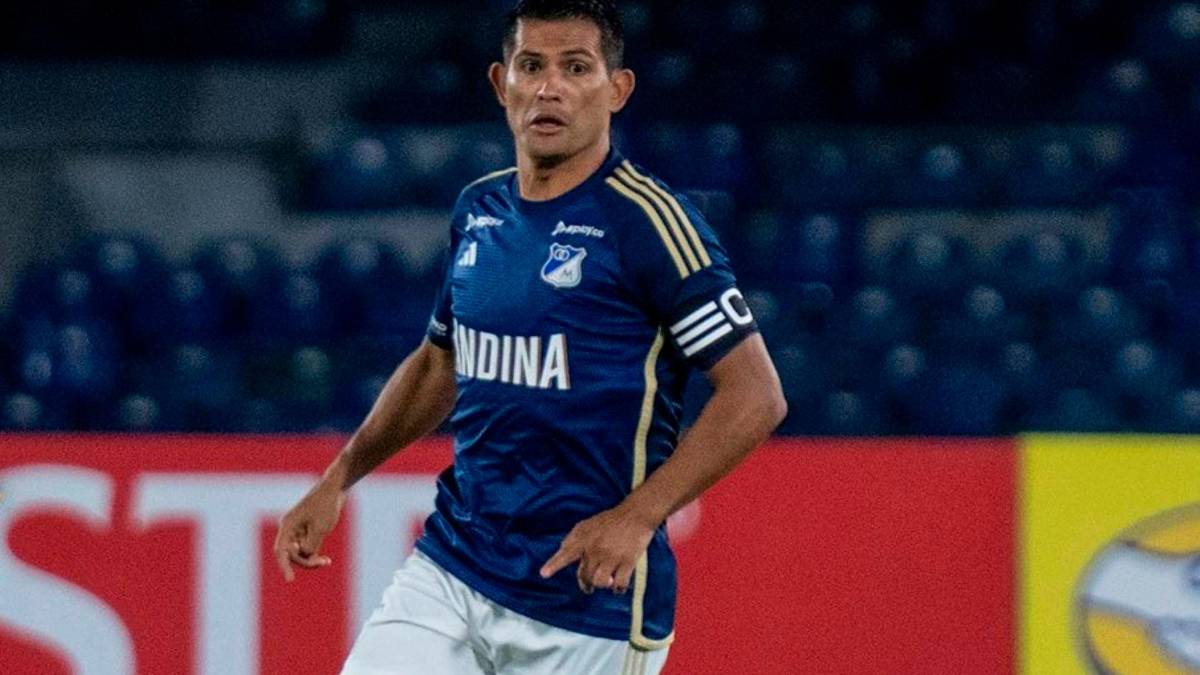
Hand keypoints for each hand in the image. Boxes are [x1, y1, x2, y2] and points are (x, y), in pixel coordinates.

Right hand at [273, 481, 345, 581]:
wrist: (334, 488)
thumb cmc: (326, 505)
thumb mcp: (321, 528)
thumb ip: (311, 545)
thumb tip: (305, 555)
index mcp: (288, 525)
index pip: (281, 550)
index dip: (284, 566)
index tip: (290, 580)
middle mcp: (289, 529)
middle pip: (291, 554)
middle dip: (306, 562)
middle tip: (324, 563)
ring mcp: (297, 531)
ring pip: (300, 553)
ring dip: (311, 559)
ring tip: (326, 561)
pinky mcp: (306, 531)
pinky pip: (306, 549)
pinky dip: (314, 555)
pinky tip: (325, 560)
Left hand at [539, 504, 657, 594]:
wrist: (635, 514)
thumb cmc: (611, 520)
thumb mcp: (588, 524)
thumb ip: (573, 537)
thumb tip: (561, 548)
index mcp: (585, 540)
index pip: (566, 553)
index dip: (554, 564)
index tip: (543, 574)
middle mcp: (595, 549)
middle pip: (585, 576)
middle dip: (587, 584)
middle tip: (589, 587)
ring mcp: (611, 556)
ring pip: (600, 582)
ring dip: (603, 585)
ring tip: (607, 582)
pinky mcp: (627, 561)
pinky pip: (619, 584)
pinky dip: (618, 589)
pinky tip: (618, 587)